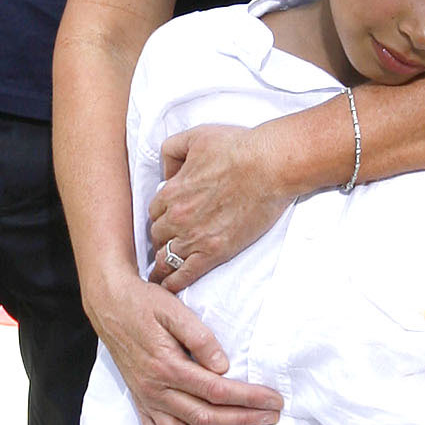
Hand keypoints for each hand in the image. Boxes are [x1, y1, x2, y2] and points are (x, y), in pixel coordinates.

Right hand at [88, 270, 282, 424]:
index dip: (249, 399)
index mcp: (167, 366)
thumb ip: (200, 338)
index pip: (217, 391)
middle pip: (205, 418)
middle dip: (243, 421)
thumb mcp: (174, 310)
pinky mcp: (140, 405)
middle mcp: (156, 390)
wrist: (109, 305)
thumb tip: (223, 366)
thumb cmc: (144, 304)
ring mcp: (147, 401)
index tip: (273, 400)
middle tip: (271, 419)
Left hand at [146, 120, 299, 292]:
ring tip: (161, 272)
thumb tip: (165, 172)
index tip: (168, 218)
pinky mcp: (214, 253)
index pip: (155, 211)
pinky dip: (173, 283)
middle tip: (168, 242)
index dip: (162, 214)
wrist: (269, 166)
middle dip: (162, 237)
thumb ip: (171, 150)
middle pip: (159, 235)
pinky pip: (185, 274)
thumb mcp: (195, 137)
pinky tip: (169, 287)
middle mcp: (178, 217)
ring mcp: (195, 237)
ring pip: (166, 257)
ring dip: (163, 263)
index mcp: (172, 191)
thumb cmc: (237, 147)